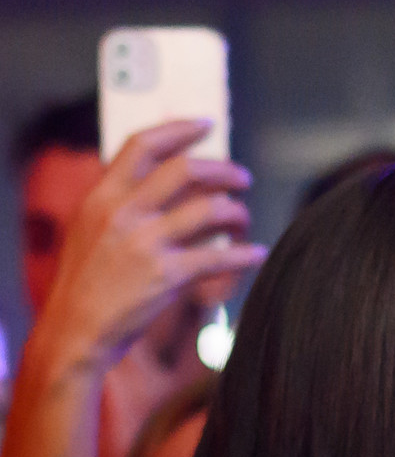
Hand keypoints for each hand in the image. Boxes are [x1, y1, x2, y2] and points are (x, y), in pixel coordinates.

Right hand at [32, 121, 262, 376]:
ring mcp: (145, 243)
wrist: (76, 331)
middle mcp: (122, 213)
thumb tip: (162, 178)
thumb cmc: (86, 283)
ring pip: (209, 210)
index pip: (142, 145)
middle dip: (223, 169)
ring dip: (236, 211)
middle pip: (185, 170)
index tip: (206, 125)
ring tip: (244, 218)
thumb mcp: (89, 229)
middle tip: (242, 177)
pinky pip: (218, 258)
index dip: (179, 129)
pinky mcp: (166, 276)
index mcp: (101, 196)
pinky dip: (243, 254)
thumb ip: (119, 202)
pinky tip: (256, 254)